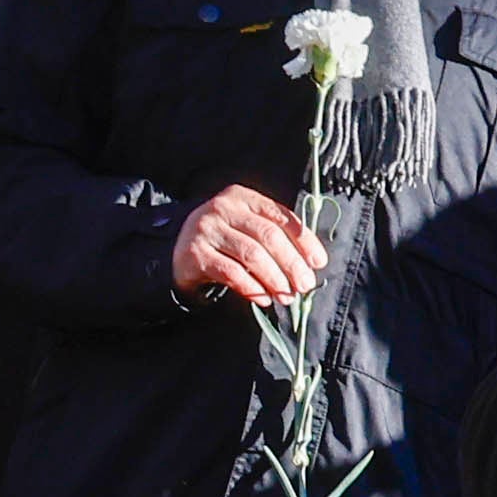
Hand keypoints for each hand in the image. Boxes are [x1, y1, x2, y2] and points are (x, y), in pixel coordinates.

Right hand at [168, 186, 324, 308]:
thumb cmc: (224, 240)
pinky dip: (252, 288)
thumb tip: (309, 264)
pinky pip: (231, 273)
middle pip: (268, 236)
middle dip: (292, 263)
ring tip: (286, 296)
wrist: (178, 250)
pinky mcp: (196, 253)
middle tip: (305, 285)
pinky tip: (264, 298)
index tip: (318, 262)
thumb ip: (275, 236)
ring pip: (251, 254)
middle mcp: (224, 208)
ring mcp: (208, 229)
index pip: (280, 216)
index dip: (304, 240)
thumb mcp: (247, 228)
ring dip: (274, 278)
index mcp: (243, 197)